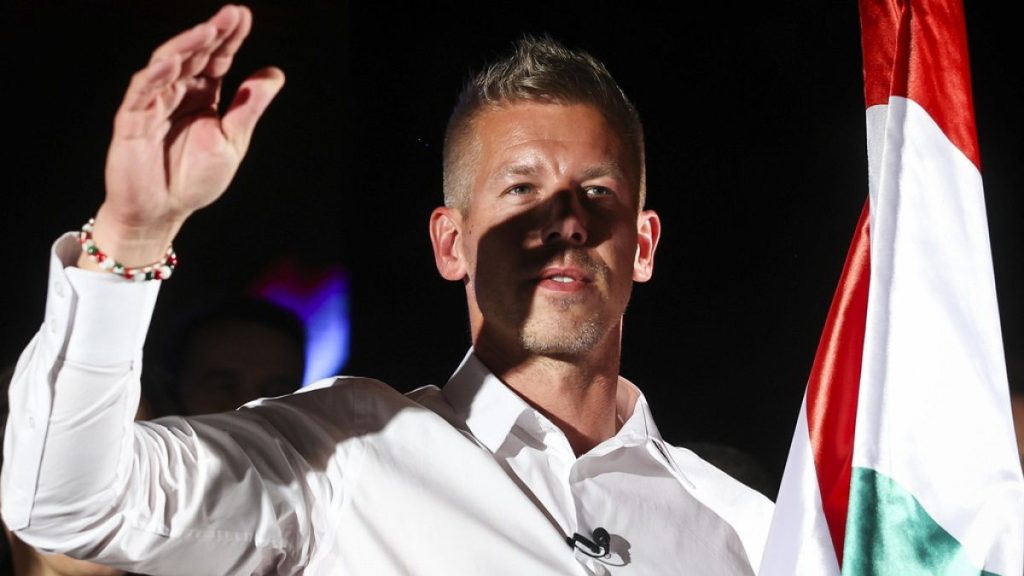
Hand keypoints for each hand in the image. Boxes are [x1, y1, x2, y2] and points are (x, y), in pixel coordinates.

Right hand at [82, 4, 284, 269]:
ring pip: (167, 65)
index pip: (216, 59)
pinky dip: (157, 74)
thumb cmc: (193, 179)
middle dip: (211, 33)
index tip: (243, 15)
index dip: (229, 37)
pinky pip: (143, 92)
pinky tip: (175, 59)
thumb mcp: (232, 140)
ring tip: (208, 30)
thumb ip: (248, 106)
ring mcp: (152, 103)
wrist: (162, 212)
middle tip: (231, 14)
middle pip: (193, 55)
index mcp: (202, 96)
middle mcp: (177, 93)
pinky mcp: (132, 120)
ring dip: (187, 46)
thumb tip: (273, 72)